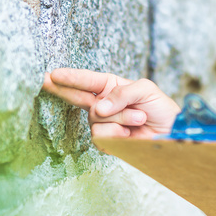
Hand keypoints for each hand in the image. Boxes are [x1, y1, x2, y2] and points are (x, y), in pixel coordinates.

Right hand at [42, 68, 180, 141]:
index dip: (70, 77)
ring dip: (120, 117)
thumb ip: (121, 94)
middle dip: (60, 88)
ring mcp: (103, 123)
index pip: (87, 80)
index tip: (52, 74)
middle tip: (44, 80)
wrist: (171, 134)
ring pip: (96, 118)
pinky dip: (118, 133)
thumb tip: (99, 108)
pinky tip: (130, 133)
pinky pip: (101, 136)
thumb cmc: (160, 108)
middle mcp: (104, 104)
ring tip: (139, 118)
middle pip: (76, 97)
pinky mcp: (107, 142)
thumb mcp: (145, 90)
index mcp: (112, 87)